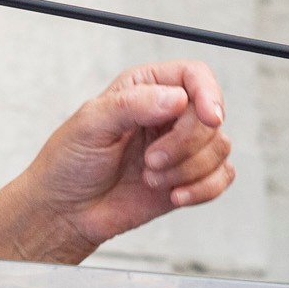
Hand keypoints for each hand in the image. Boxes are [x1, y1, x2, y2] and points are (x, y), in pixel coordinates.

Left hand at [0, 60, 233, 262]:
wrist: (66, 212)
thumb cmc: (70, 162)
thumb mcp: (91, 124)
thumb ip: (133, 105)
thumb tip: (178, 98)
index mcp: (146, 87)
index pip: (195, 76)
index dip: (209, 93)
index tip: (209, 117)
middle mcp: (169, 112)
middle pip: (211, 116)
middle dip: (184, 144)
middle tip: (150, 162)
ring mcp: (181, 146)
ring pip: (220, 147)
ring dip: (187, 170)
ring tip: (149, 179)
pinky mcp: (189, 177)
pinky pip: (223, 177)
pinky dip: (203, 190)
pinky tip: (173, 196)